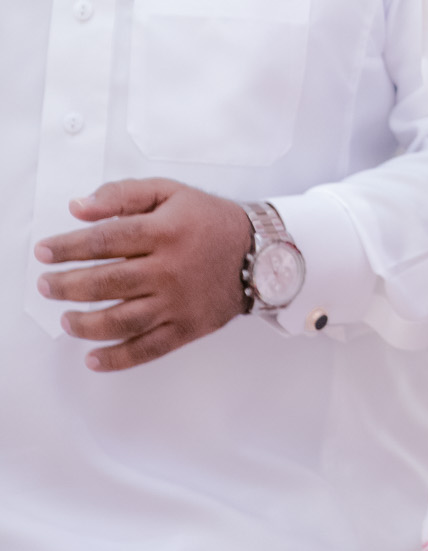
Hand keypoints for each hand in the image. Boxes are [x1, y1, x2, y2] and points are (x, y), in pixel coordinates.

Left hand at [35, 179, 252, 370]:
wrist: (260, 252)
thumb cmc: (210, 220)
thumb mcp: (170, 192)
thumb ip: (123, 195)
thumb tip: (79, 208)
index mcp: (164, 231)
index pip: (104, 240)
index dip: (67, 247)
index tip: (44, 253)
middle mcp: (169, 269)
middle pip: (106, 283)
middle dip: (67, 286)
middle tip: (46, 286)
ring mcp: (178, 302)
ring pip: (121, 320)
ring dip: (85, 324)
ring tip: (66, 320)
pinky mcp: (187, 328)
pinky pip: (148, 349)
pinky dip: (117, 358)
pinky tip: (93, 358)